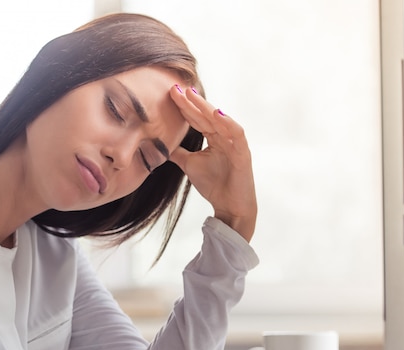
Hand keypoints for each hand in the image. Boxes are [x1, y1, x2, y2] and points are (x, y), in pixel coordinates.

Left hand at [170, 85, 256, 241]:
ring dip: (206, 107)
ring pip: (220, 121)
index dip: (184, 107)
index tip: (169, 93)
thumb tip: (160, 143)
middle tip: (177, 88)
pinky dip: (228, 123)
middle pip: (206, 116)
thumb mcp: (190, 164)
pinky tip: (217, 113)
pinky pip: (236, 134)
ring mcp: (234, 144)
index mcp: (213, 138)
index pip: (197, 119)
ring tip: (192, 95)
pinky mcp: (243, 153)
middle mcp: (224, 137)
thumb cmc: (214, 185)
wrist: (230, 207)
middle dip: (192, 102)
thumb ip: (178, 153)